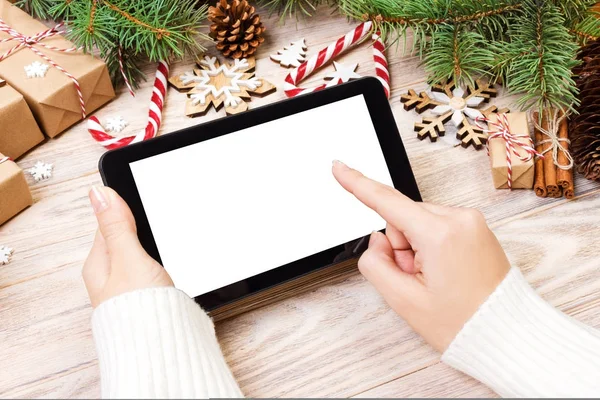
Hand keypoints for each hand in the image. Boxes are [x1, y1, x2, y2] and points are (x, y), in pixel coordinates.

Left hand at [83, 186, 172, 307]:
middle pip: (125, 240)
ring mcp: (127, 289)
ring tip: (168, 248)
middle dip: (143, 231)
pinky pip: (151, 272)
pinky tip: (172, 268)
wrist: (161, 348)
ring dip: (155, 249)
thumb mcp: (129, 258)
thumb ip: (117, 226)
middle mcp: (109, 277)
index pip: (109, 223)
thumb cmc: (141, 310)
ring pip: (141, 256)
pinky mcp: (145, 299)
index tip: (146, 201)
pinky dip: (162, 265)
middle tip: (161, 225)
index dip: (127, 210)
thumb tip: (99, 193)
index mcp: (98, 264)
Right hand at [332, 160, 509, 351]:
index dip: (358, 184)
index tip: (339, 167)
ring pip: (419, 222)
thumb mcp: (404, 300)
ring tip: (435, 279)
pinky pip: (438, 226)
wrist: (506, 333)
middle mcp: (459, 218)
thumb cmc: (463, 323)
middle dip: (401, 246)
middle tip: (418, 279)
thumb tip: (378, 239)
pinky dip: (432, 246)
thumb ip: (375, 263)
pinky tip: (445, 272)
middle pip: (403, 218)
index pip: (387, 202)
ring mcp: (471, 221)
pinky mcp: (476, 227)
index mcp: (441, 233)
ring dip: (417, 248)